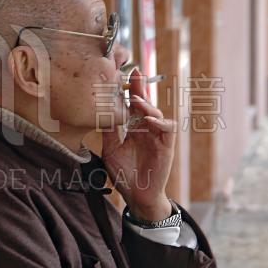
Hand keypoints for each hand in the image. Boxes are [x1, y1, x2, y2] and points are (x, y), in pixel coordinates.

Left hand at [99, 68, 176, 220]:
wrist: (136, 195)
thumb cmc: (124, 174)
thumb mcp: (111, 149)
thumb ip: (109, 131)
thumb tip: (100, 111)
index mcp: (134, 128)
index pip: (133, 105)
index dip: (131, 89)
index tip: (126, 72)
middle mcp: (147, 129)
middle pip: (146, 104)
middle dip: (140, 89)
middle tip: (134, 74)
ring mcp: (158, 136)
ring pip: (156, 114)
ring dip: (147, 106)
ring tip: (136, 100)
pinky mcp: (167, 146)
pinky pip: (167, 129)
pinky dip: (159, 123)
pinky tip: (148, 120)